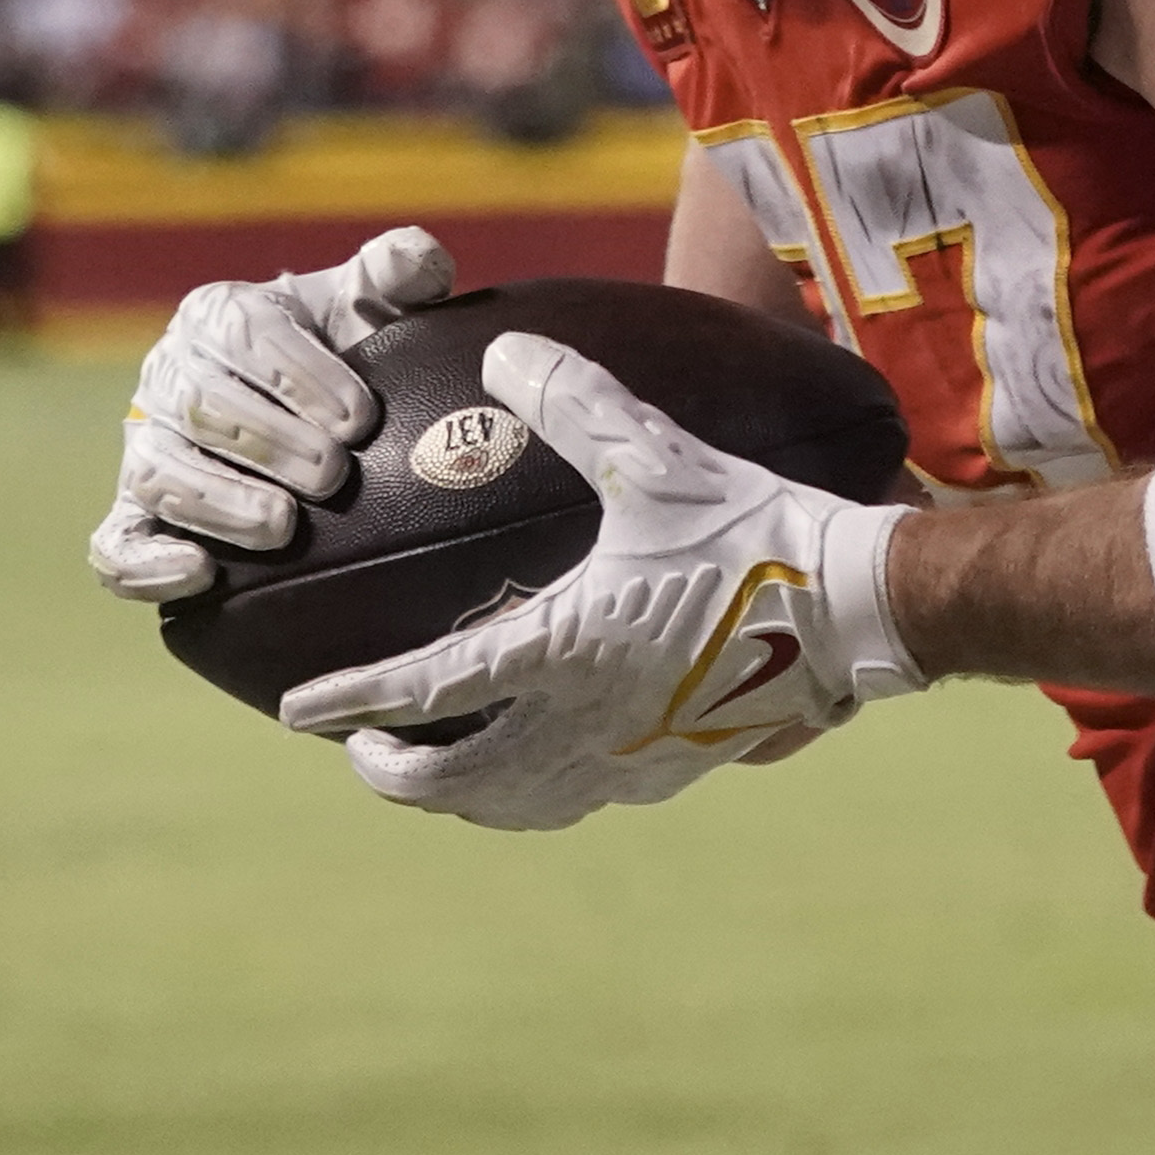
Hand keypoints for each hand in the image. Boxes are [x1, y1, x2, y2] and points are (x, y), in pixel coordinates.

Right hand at [89, 226, 457, 600]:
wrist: (309, 410)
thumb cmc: (343, 347)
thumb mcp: (371, 303)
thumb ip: (398, 270)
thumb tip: (414, 260)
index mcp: (219, 315)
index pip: (245, 335)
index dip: (299, 376)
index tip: (360, 420)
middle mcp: (170, 376)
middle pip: (201, 406)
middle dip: (269, 442)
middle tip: (334, 476)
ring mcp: (146, 446)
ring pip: (157, 472)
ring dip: (219, 500)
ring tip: (282, 527)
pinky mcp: (135, 514)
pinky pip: (116, 542)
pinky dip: (146, 562)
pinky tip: (200, 574)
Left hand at [274, 330, 927, 830]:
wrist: (856, 610)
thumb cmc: (754, 531)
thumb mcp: (658, 456)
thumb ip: (575, 402)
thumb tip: (506, 349)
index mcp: (560, 650)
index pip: (427, 689)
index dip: (353, 700)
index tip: (299, 711)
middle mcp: (581, 722)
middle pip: (456, 780)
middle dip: (394, 772)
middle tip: (362, 748)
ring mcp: (630, 757)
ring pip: (517, 804)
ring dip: (463, 797)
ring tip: (439, 774)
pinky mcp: (678, 768)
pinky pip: (586, 799)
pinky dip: (540, 795)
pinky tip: (549, 771)